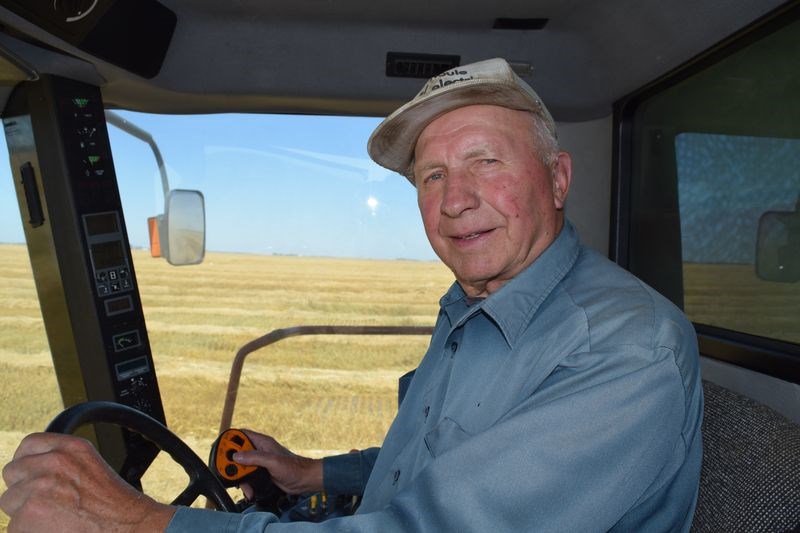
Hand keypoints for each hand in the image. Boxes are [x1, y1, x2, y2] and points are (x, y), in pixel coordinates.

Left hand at [0, 433, 174, 532]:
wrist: (126, 527)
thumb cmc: (112, 503)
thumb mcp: (91, 465)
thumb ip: (61, 460)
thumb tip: (31, 467)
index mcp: (71, 447)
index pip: (29, 444)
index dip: (27, 460)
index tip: (31, 473)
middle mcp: (52, 463)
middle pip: (13, 473)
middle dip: (24, 488)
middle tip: (47, 501)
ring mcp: (37, 488)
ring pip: (10, 501)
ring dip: (24, 512)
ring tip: (54, 517)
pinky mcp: (26, 516)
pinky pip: (13, 525)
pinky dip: (28, 531)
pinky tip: (52, 529)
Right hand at [234, 430, 322, 495]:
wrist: (304, 480)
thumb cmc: (294, 467)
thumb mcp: (272, 461)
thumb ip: (254, 458)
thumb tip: (237, 456)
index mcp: (262, 442)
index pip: (241, 435)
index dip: (229, 439)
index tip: (220, 449)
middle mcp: (260, 451)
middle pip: (238, 454)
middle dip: (233, 464)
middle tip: (231, 473)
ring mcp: (260, 463)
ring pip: (242, 468)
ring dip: (240, 478)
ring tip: (245, 486)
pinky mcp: (261, 474)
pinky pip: (248, 478)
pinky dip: (247, 485)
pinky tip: (250, 491)